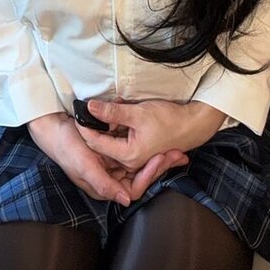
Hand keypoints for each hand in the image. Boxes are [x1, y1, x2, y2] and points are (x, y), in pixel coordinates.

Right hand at [27, 111, 188, 204]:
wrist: (54, 127)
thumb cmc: (67, 146)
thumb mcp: (84, 164)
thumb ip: (103, 182)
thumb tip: (126, 200)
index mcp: (105, 185)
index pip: (135, 188)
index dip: (149, 176)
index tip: (161, 159)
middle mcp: (111, 178)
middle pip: (142, 177)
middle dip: (159, 166)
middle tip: (176, 153)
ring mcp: (113, 165)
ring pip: (141, 165)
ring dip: (157, 157)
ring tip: (175, 149)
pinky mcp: (113, 152)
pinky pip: (135, 153)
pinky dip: (147, 148)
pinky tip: (160, 141)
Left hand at [74, 97, 224, 171]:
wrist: (191, 125)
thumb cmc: (169, 120)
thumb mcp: (137, 113)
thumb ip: (112, 112)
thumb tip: (90, 107)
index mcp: (128, 155)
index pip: (97, 143)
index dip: (86, 128)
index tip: (78, 114)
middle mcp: (130, 161)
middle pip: (103, 144)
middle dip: (100, 125)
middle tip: (97, 109)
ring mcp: (135, 158)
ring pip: (113, 141)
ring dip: (111, 126)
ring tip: (116, 108)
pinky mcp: (139, 152)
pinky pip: (122, 141)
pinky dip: (120, 128)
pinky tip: (123, 114)